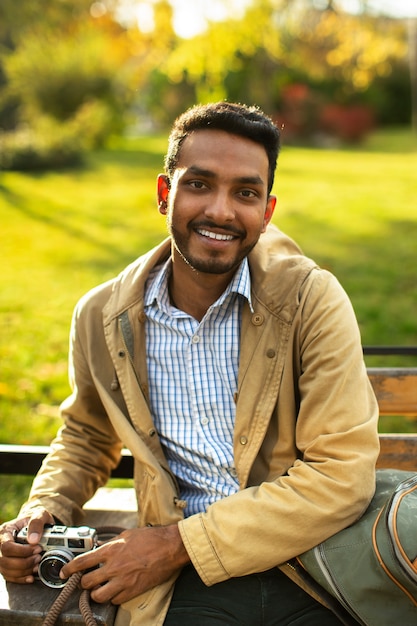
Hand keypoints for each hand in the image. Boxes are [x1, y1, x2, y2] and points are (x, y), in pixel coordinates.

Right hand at [0, 507, 54, 583]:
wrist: (35, 525)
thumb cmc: (35, 518)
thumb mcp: (39, 514)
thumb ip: (37, 523)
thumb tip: (33, 540)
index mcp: (5, 531)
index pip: (7, 546)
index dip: (22, 551)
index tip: (38, 548)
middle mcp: (0, 544)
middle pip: (4, 560)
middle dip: (23, 562)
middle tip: (39, 558)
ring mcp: (2, 556)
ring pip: (6, 570)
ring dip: (23, 572)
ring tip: (37, 566)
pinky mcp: (7, 565)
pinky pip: (9, 577)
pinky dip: (20, 579)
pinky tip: (31, 577)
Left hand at [60, 524, 189, 604]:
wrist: (170, 547)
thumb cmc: (151, 538)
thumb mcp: (127, 535)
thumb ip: (112, 543)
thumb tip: (101, 548)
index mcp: (111, 550)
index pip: (82, 562)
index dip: (69, 569)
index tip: (64, 573)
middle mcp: (113, 567)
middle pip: (86, 582)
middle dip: (84, 583)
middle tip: (86, 581)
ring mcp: (123, 581)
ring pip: (98, 596)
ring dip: (96, 593)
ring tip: (100, 588)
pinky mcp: (133, 591)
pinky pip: (115, 601)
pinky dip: (112, 598)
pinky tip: (115, 591)